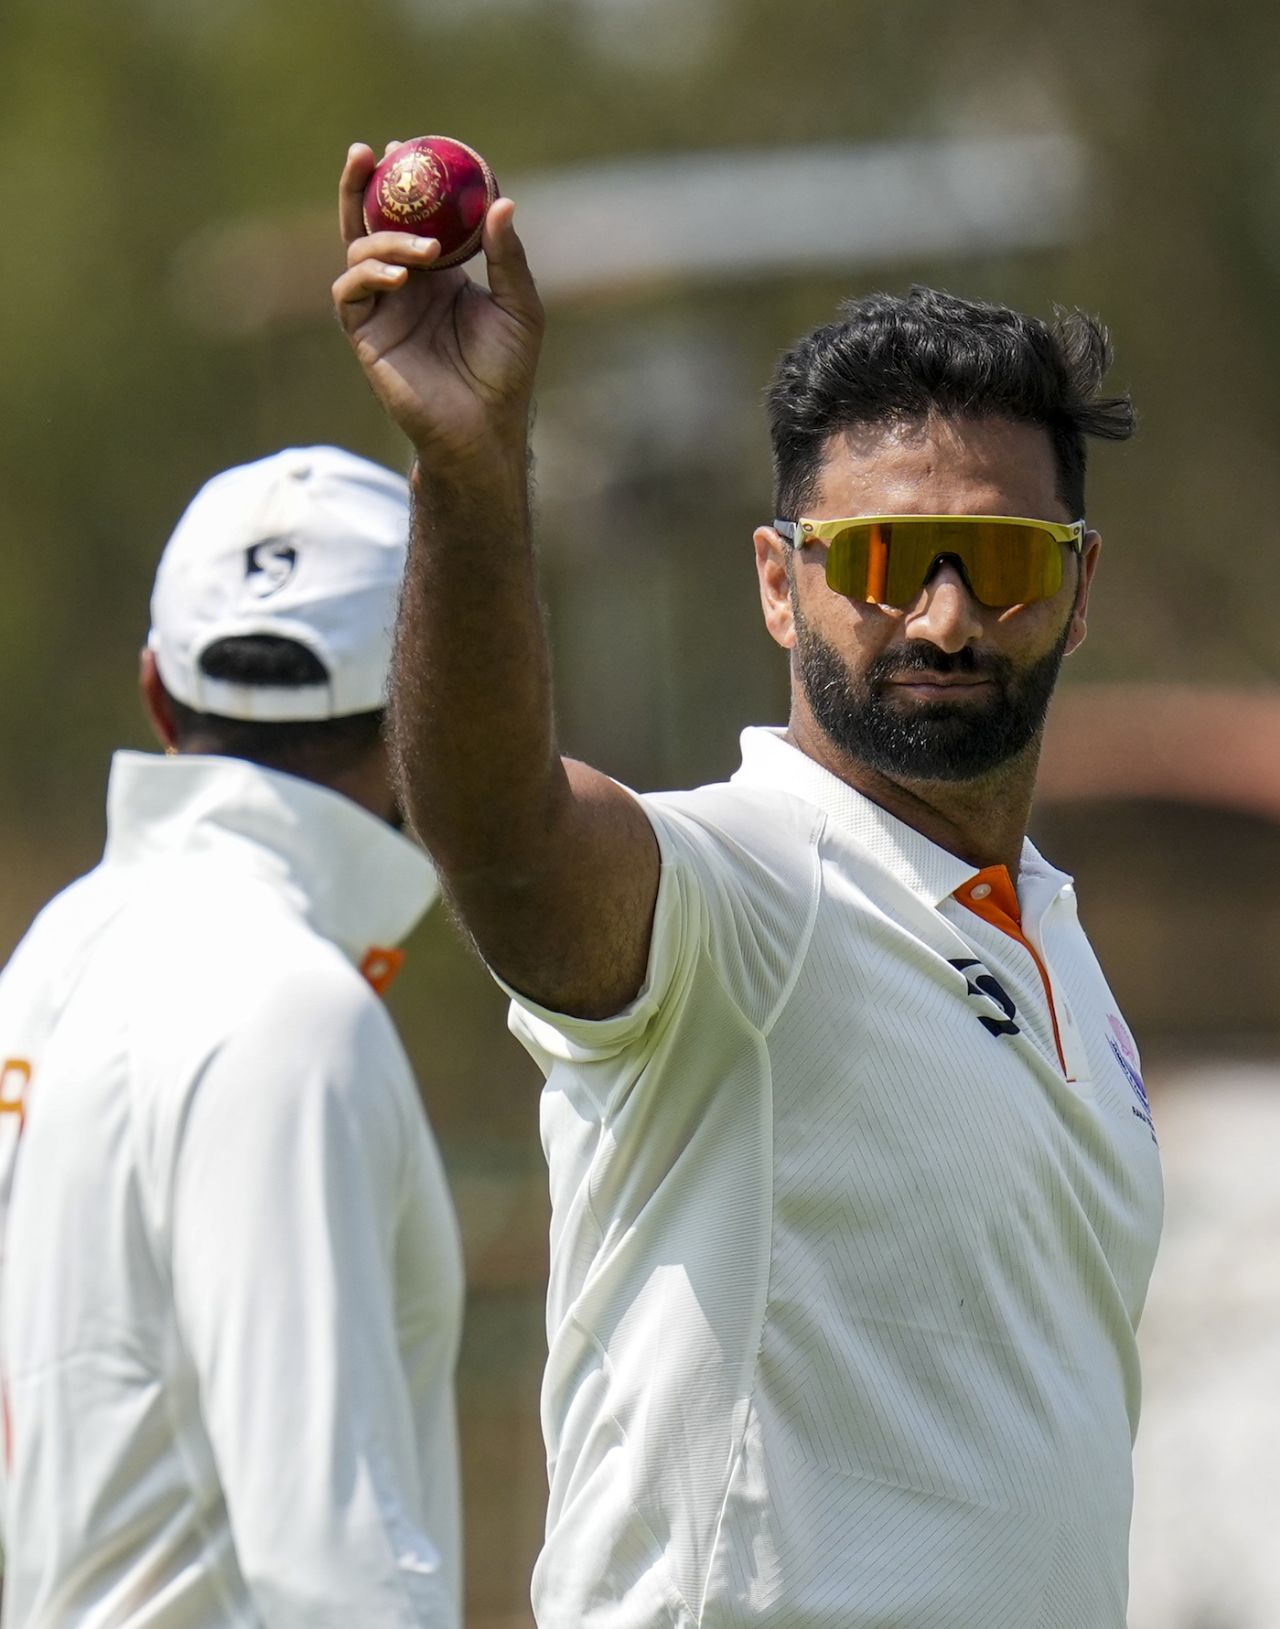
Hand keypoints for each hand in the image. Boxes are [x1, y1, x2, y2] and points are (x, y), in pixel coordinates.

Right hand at [332, 142, 543, 467]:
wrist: (484, 429)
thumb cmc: (507, 373)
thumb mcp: (519, 306)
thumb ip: (507, 257)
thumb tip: (501, 201)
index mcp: (439, 274)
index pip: (413, 215)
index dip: (406, 181)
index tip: (408, 145)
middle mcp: (405, 286)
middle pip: (369, 222)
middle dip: (360, 185)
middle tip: (368, 151)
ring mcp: (382, 309)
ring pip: (359, 252)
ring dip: (385, 241)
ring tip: (424, 253)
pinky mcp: (366, 337)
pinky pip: (350, 294)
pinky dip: (368, 277)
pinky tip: (399, 279)